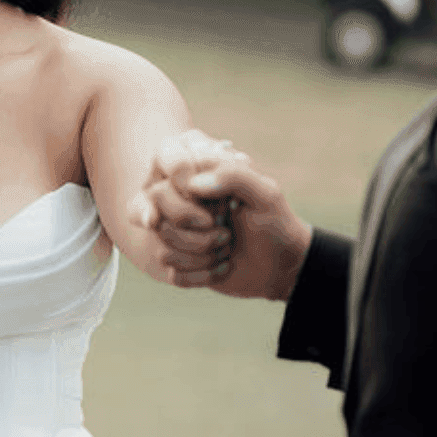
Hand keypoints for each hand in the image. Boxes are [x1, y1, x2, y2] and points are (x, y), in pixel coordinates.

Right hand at [129, 129, 311, 302]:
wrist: (281, 266)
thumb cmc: (275, 223)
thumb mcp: (265, 194)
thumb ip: (234, 176)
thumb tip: (192, 185)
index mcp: (200, 168)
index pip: (170, 162)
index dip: (191, 188)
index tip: (223, 207)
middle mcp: (179, 194)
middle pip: (155, 199)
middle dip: (196, 226)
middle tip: (225, 231)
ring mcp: (173, 226)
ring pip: (160, 239)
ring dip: (202, 251)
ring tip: (227, 247)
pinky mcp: (175, 258)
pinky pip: (170, 268)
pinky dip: (201, 273)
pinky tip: (221, 267)